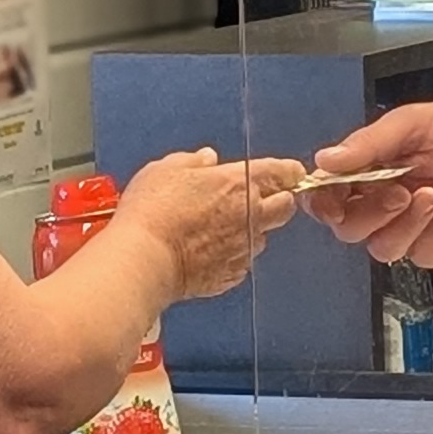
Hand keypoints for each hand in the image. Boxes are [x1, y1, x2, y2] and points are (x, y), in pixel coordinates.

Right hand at [112, 148, 304, 302]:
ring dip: (250, 231)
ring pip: (263, 236)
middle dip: (278, 201)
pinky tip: (206, 252)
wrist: (144, 257)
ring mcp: (244, 248)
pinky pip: (242, 262)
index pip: (284, 172)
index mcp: (240, 183)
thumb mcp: (166, 170)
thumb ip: (194, 162)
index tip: (287, 173)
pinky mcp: (232, 274)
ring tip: (218, 229)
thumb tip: (207, 159)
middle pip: (286, 207)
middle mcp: (251, 215)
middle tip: (256, 199)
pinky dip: (231, 256)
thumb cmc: (153, 210)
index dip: (288, 172)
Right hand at [307, 95, 432, 269]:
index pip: (328, 196)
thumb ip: (369, 143)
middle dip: (369, 214)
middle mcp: (382, 203)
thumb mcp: (413, 123)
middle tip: (399, 192)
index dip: (322, 202)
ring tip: (431, 196)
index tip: (332, 197)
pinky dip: (431, 233)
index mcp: (367, 172)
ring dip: (404, 224)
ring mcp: (410, 227)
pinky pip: (419, 255)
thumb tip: (324, 160)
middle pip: (349, 229)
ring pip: (382, 248)